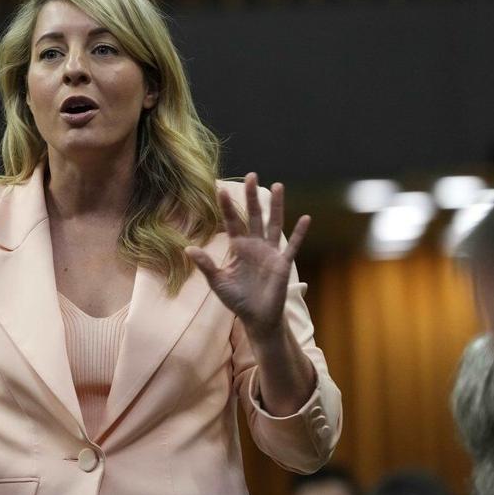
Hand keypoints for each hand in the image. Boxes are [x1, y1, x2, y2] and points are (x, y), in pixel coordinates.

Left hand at [185, 173, 309, 338]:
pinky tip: (305, 218)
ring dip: (276, 206)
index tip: (220, 189)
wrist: (257, 318)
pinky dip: (299, 233)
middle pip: (253, 216)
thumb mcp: (218, 282)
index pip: (232, 222)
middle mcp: (255, 245)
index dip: (227, 207)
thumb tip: (188, 248)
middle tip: (251, 175)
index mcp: (239, 248)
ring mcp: (270, 252)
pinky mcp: (283, 263)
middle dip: (252, 197)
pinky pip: (292, 245)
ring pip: (273, 224)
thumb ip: (206, 265)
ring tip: (277, 185)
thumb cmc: (237, 300)